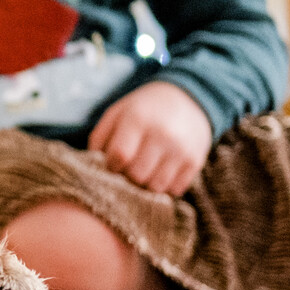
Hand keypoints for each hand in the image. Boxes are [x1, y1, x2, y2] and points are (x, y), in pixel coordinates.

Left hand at [88, 80, 212, 196]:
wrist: (187, 100)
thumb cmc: (142, 110)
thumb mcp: (116, 114)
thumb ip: (99, 139)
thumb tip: (94, 168)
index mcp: (138, 119)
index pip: (120, 156)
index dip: (111, 165)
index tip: (113, 163)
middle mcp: (163, 135)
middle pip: (137, 175)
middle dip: (127, 176)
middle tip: (128, 168)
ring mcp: (181, 150)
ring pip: (155, 187)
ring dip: (145, 184)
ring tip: (144, 170)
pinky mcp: (195, 162)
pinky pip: (174, 190)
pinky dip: (164, 186)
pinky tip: (160, 171)